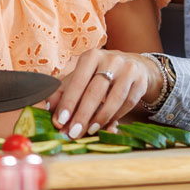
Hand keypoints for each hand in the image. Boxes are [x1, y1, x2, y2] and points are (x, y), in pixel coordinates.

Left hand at [46, 49, 160, 138]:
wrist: (133, 65)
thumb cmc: (101, 73)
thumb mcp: (81, 76)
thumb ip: (63, 90)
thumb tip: (49, 107)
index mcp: (91, 56)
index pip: (77, 81)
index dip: (68, 102)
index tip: (60, 121)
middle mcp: (110, 60)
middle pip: (95, 91)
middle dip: (82, 115)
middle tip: (73, 133)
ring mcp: (128, 70)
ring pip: (113, 99)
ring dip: (100, 118)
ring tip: (89, 131)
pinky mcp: (140, 81)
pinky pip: (127, 103)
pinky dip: (116, 116)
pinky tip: (106, 125)